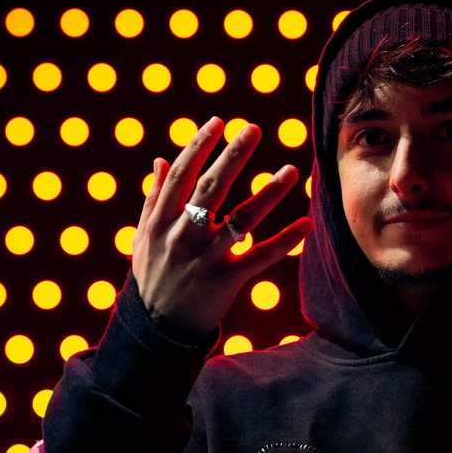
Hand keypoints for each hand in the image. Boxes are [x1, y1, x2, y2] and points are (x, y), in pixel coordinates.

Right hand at [133, 117, 313, 341]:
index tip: (219, 123)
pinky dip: (285, 241)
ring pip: (242, 219)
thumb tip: (160, 160)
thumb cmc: (152, 277)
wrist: (156, 329)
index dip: (199, 146)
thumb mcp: (145, 237)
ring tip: (292, 170)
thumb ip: (153, 198)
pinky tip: (306, 223)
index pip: (182, 175)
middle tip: (254, 129)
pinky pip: (260, 257)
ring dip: (269, 193)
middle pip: (211, 187)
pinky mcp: (227, 280)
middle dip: (233, 155)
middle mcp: (184, 235)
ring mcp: (206, 258)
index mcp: (161, 220)